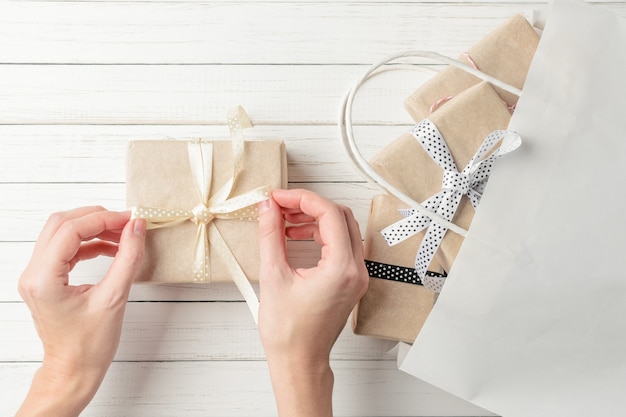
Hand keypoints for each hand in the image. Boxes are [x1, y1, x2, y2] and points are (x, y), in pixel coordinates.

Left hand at [16, 207, 145, 416]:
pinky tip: (111, 249)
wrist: (74, 371)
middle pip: (61, 224)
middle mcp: (33, 274)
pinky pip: (65, 248)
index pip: (70, 230)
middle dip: (96, 218)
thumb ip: (128, 258)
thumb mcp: (114, 298)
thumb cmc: (89, 345)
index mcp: (44, 279)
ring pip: (61, 232)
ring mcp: (36, 276)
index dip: (103, 219)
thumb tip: (136, 227)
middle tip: (127, 223)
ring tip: (122, 235)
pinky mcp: (45, 279)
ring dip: (93, 229)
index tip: (130, 219)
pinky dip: (88, 243)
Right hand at [257, 189, 367, 416]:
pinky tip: (295, 237)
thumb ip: (270, 236)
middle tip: (280, 206)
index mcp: (341, 268)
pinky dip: (320, 236)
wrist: (299, 362)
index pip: (329, 214)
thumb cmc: (288, 332)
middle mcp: (355, 271)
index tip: (279, 198)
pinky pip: (341, 246)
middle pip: (340, 217)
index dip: (302, 199)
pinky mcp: (350, 282)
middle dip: (309, 207)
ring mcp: (356, 277)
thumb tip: (267, 208)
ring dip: (314, 220)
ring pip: (342, 230)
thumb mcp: (273, 277)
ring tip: (284, 222)